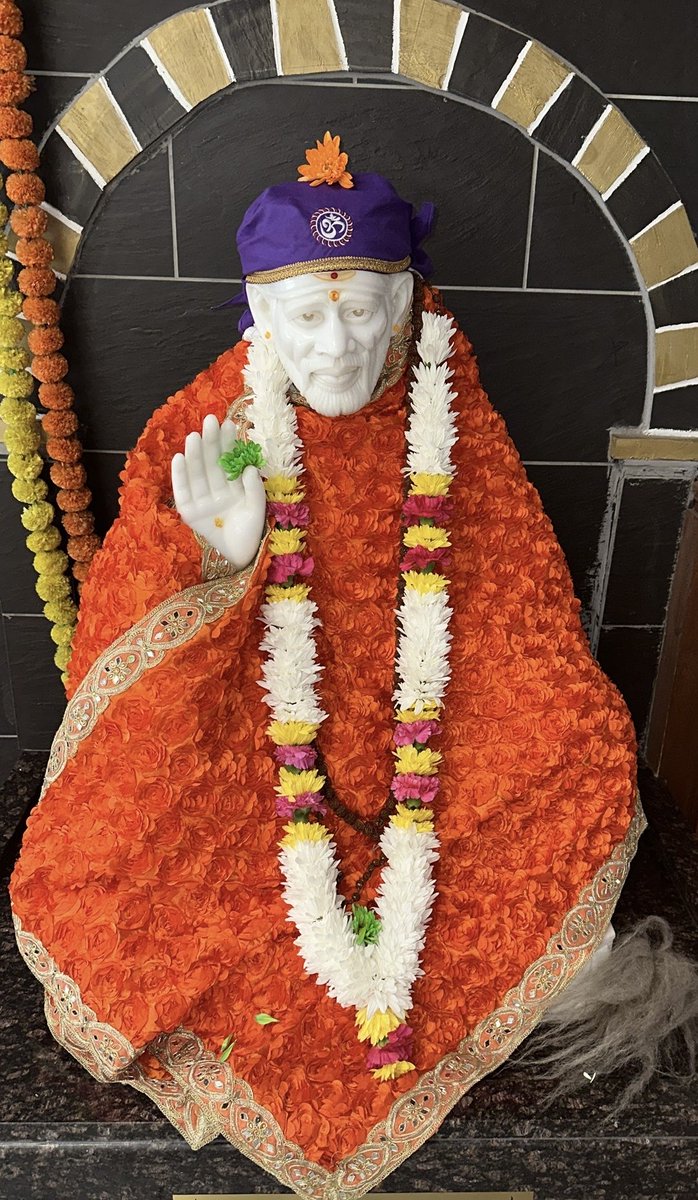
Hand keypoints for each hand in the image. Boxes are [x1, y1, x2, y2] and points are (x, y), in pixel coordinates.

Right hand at [171, 414, 266, 569]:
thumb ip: (254, 489)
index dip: (228, 444)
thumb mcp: (257, 510)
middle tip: (210, 421)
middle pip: (212, 463)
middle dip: (211, 442)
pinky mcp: (189, 512)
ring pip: (198, 474)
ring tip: (194, 436)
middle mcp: (217, 491)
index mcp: (235, 488)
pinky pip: (183, 491)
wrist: (238, 560)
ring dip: (195, 455)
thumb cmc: (250, 535)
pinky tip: (179, 457)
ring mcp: (202, 501)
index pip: (230, 461)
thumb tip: (250, 467)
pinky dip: (180, 475)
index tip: (228, 424)